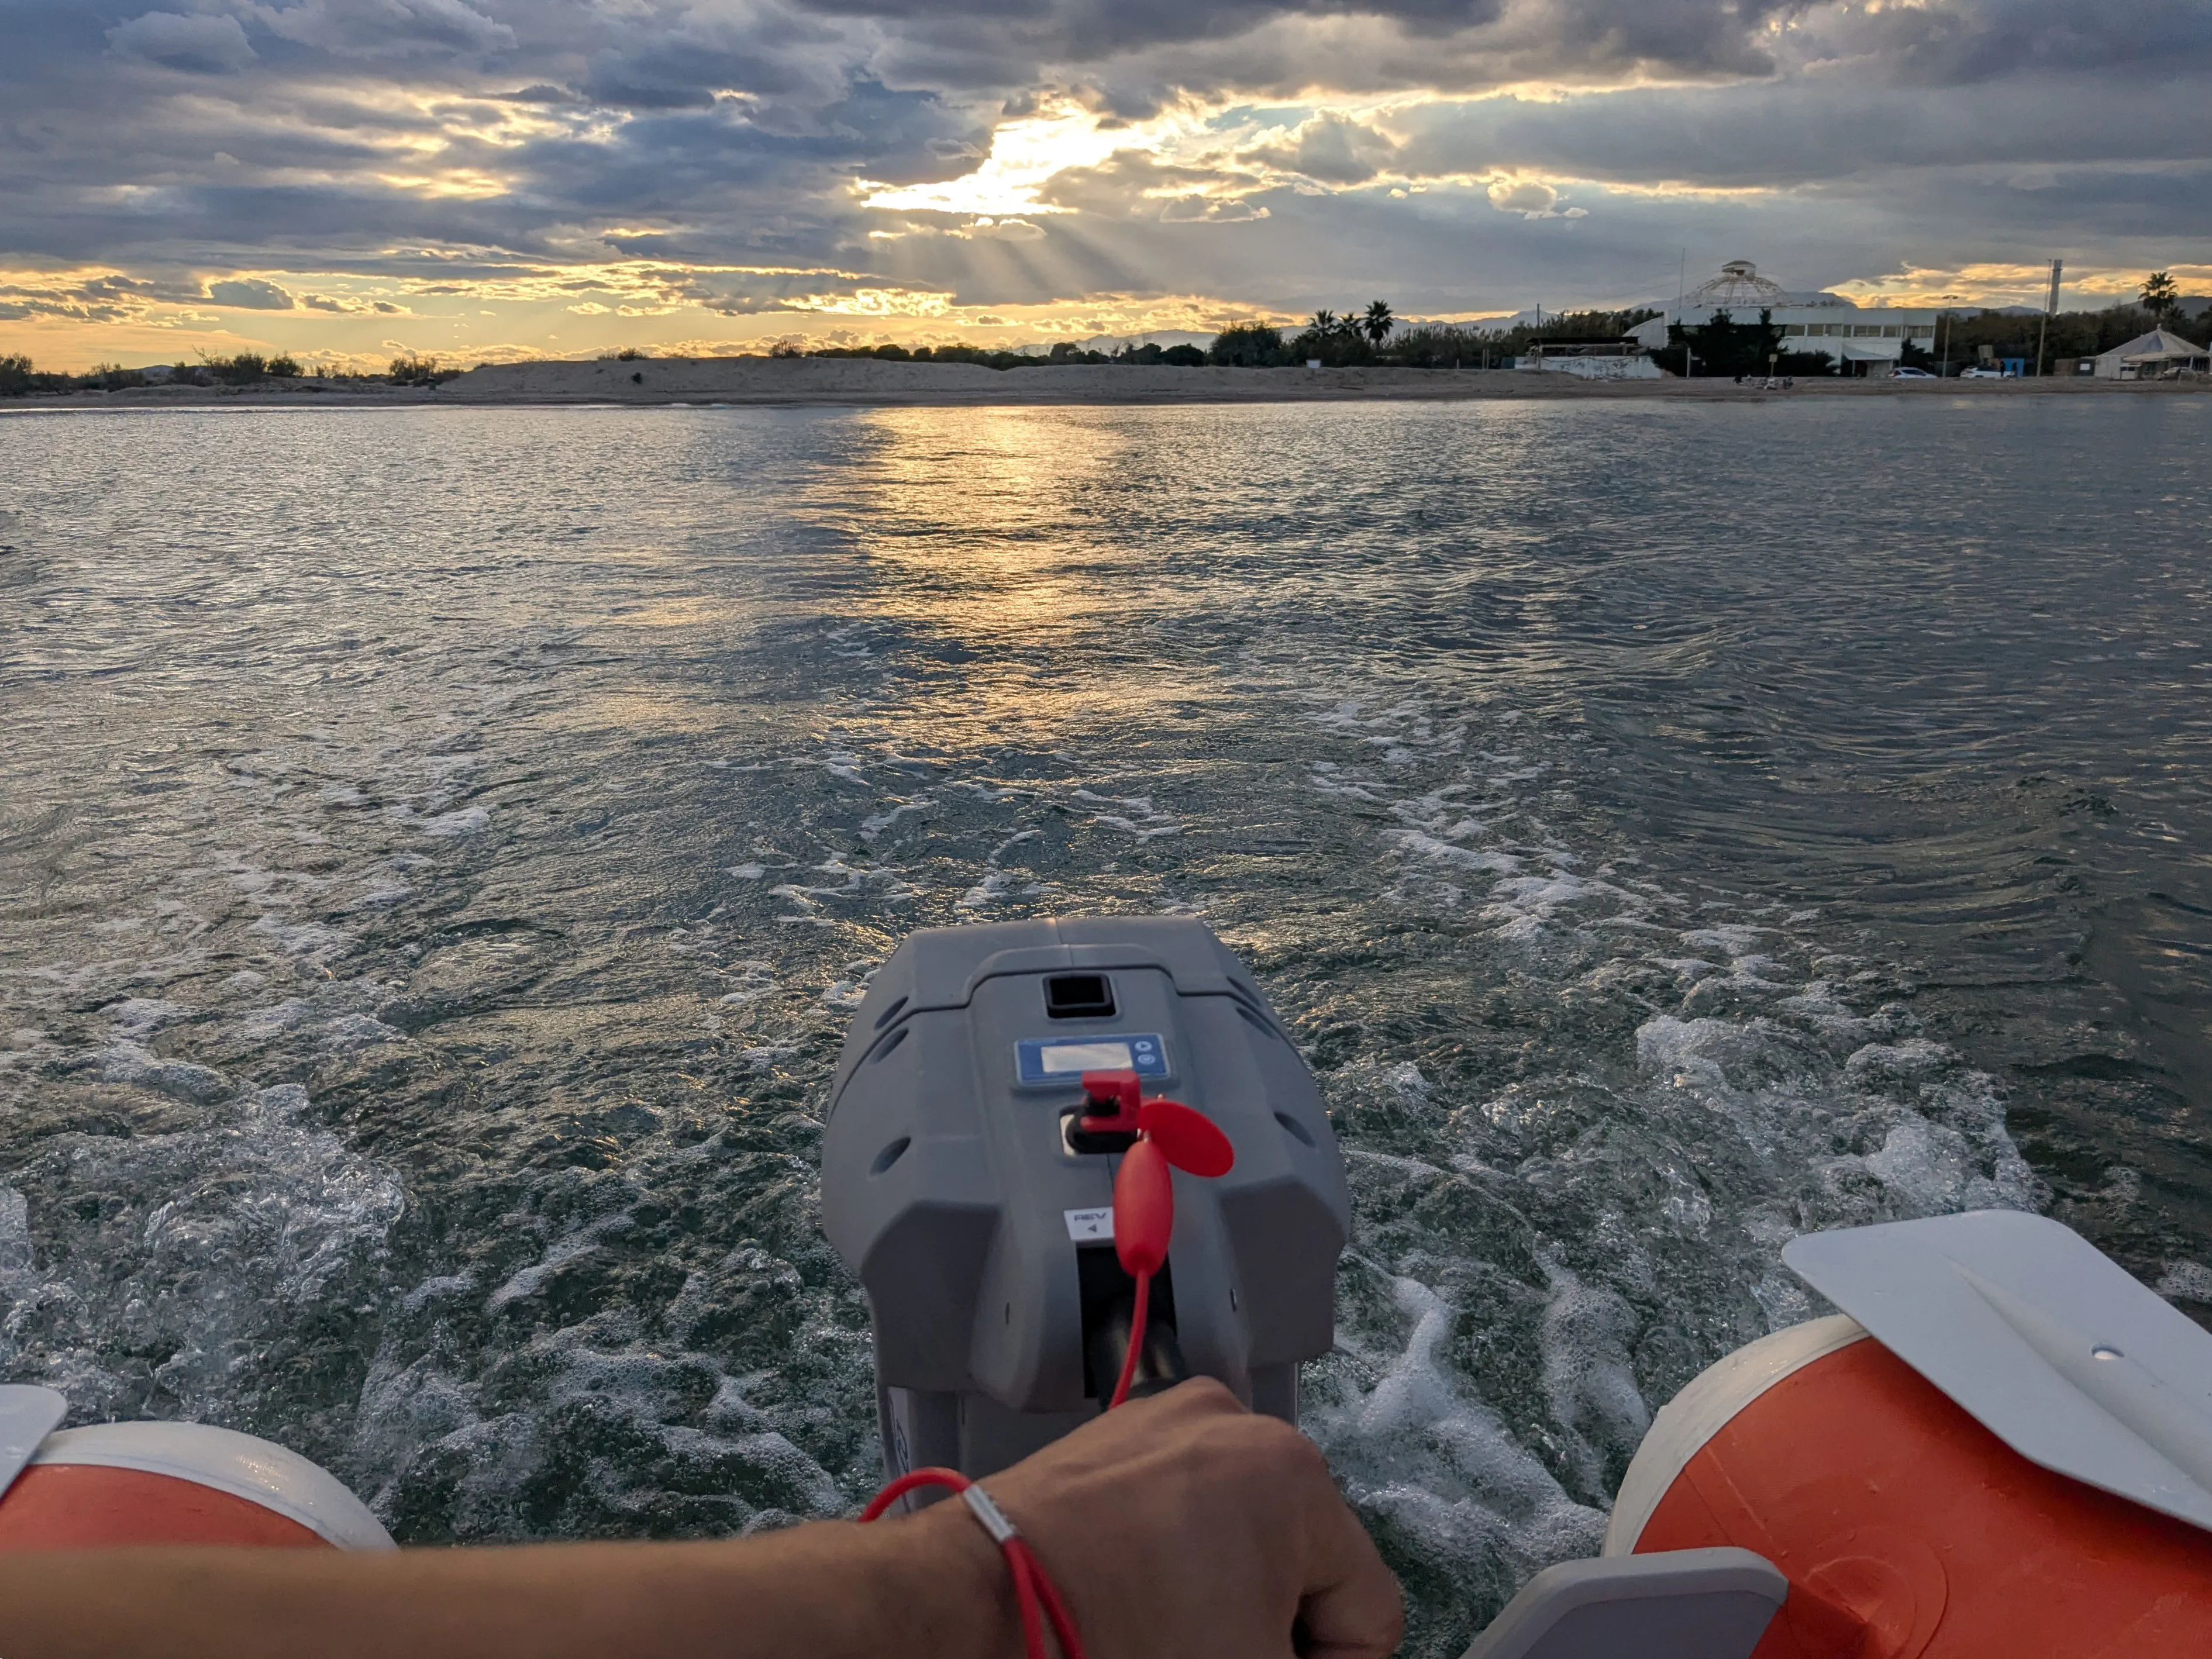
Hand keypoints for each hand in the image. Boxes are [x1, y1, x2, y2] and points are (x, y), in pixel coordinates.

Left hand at [929, 1376, 1402, 1658]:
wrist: (980, 1608)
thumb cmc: (1118, 1642)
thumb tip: (1279, 1639)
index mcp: (1295, 1476)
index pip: (1369, 1606)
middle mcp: (1239, 1422)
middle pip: (1304, 1558)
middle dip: (1274, 1621)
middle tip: (1212, 1649)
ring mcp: (1169, 1419)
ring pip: (1242, 1531)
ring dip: (1226, 1590)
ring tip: (1166, 1628)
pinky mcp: (1115, 1435)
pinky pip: (1180, 1502)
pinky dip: (1173, 1554)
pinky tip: (1133, 1596)